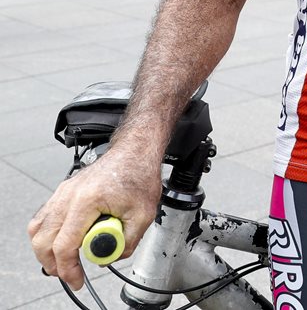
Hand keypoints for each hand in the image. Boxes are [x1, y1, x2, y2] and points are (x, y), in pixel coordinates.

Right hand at [27, 148, 159, 289]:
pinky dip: (46, 234)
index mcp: (88, 200)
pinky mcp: (63, 191)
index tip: (76, 280)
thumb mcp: (144, 215)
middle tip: (68, 274)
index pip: (65, 244)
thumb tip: (109, 256)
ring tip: (62, 262)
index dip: (68, 268)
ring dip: (46, 249)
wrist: (135, 152)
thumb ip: (127, 241)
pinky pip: (44, 217)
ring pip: (38, 228)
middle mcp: (69, 195)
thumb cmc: (139, 175)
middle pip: (43, 238)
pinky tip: (59, 242)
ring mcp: (63, 191)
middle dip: (53, 263)